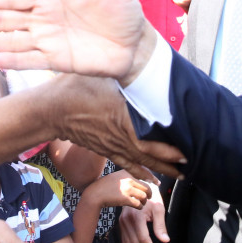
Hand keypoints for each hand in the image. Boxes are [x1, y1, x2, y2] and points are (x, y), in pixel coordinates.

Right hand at [44, 75, 186, 179]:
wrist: (51, 109)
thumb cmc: (74, 88)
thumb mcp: (102, 75)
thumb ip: (124, 73)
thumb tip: (143, 63)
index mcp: (122, 119)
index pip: (151, 140)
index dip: (170, 148)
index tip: (188, 149)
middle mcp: (120, 136)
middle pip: (150, 156)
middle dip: (171, 162)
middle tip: (190, 165)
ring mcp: (111, 145)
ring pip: (140, 162)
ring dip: (160, 170)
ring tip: (179, 175)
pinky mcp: (104, 149)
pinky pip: (126, 164)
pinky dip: (140, 172)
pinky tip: (151, 179)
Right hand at [84, 169, 150, 209]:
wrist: (94, 194)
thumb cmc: (104, 186)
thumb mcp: (116, 176)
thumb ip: (127, 176)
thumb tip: (139, 179)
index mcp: (127, 172)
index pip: (145, 173)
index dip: (153, 178)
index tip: (157, 182)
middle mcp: (128, 178)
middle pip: (147, 186)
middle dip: (149, 193)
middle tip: (148, 197)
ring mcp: (127, 188)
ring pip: (144, 196)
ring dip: (144, 201)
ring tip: (141, 203)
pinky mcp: (125, 198)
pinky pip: (139, 203)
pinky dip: (139, 206)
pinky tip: (136, 207)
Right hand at [119, 185, 167, 242]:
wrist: (138, 186)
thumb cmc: (151, 197)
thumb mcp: (158, 208)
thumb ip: (160, 225)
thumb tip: (165, 241)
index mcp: (136, 216)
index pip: (142, 238)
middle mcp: (126, 221)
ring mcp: (122, 223)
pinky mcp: (121, 225)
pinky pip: (125, 241)